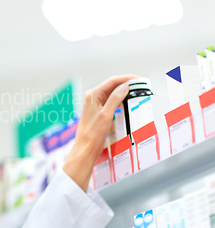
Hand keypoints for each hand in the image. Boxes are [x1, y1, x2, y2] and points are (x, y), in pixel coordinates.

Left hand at [62, 74, 139, 191]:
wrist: (85, 149)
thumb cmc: (92, 134)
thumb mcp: (106, 115)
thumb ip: (115, 99)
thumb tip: (124, 87)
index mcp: (92, 95)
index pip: (112, 81)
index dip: (126, 78)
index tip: (139, 79)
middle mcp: (93, 98)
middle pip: (113, 86)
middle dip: (127, 84)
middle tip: (142, 85)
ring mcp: (95, 105)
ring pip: (113, 94)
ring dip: (125, 93)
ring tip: (138, 92)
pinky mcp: (99, 112)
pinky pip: (112, 103)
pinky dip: (121, 101)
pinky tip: (129, 103)